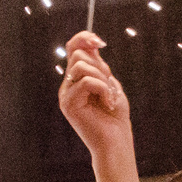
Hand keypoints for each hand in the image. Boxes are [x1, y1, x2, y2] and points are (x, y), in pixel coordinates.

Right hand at [57, 31, 133, 159]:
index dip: (84, 39)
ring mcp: (66, 95)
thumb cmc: (115, 117)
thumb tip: (93, 43)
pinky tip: (107, 103)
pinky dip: (102, 89)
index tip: (101, 42)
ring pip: (81, 66)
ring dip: (102, 79)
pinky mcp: (68, 104)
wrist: (115, 142)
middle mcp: (68, 85)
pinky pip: (86, 82)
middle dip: (100, 66)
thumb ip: (99, 66)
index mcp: (76, 79)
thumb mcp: (110, 84)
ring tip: (108, 96)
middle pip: (77, 55)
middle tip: (109, 86)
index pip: (73, 49)